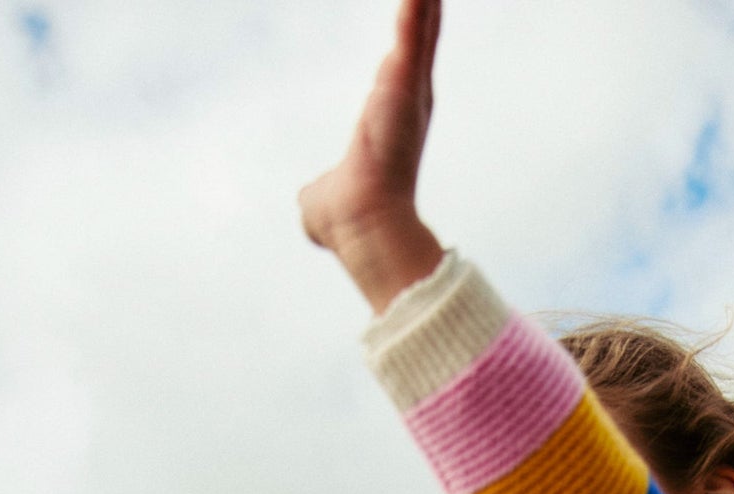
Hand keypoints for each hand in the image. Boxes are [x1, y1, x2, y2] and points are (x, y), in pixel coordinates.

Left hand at [298, 0, 445, 311]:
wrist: (362, 231)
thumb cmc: (345, 223)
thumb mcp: (321, 199)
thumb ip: (320, 191)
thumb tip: (309, 206)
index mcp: (392, 127)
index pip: (401, 74)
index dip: (409, 44)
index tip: (415, 12)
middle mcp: (408, 109)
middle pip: (419, 46)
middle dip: (425, 12)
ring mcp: (408, 97)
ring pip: (419, 35)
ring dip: (424, 5)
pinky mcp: (402, 89)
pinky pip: (411, 36)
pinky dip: (416, 11)